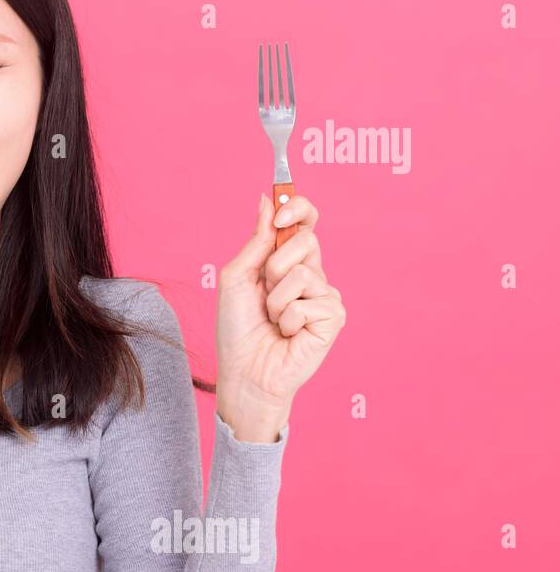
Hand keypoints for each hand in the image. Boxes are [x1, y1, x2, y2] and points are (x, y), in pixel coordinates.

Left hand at [214, 193, 346, 436]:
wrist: (244, 371)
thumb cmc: (238, 329)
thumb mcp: (237, 278)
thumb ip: (256, 241)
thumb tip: (267, 200)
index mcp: (287, 261)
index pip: (305, 221)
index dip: (298, 208)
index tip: (281, 210)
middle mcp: (311, 274)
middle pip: (306, 239)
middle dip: (274, 266)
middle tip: (265, 293)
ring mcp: (325, 296)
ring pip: (303, 273)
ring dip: (276, 300)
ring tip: (275, 320)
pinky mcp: (334, 318)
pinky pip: (310, 301)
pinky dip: (289, 318)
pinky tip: (289, 334)